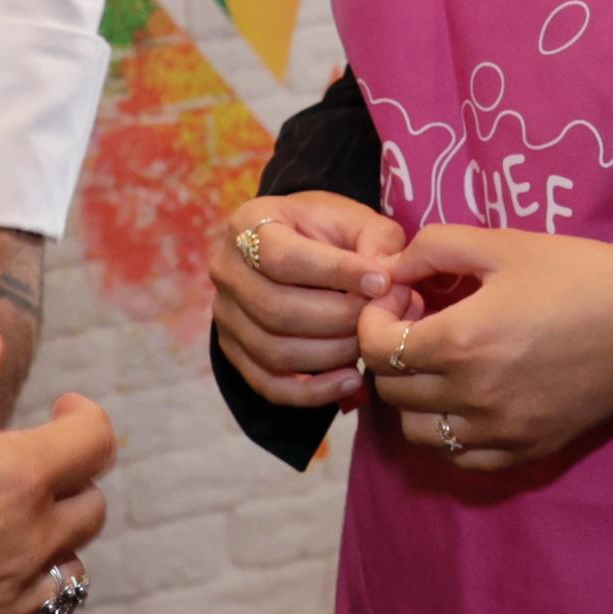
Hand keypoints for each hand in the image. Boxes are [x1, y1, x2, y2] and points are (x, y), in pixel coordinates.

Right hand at [0, 324, 115, 613]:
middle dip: (70, 478)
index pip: (96, 442)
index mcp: (14, 478)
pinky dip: (25, 597)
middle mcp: (29, 545)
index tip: (58, 412)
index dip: (85, 418)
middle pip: (91, 507)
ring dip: (52, 542)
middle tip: (25, 470)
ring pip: (71, 569)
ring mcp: (12, 606)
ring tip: (7, 528)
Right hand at [217, 188, 407, 408]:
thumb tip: (388, 283)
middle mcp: (226, 270)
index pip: (282, 257)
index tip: (382, 283)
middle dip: (338, 319)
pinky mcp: (234, 352)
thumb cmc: (331, 232)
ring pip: (274, 351)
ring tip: (368, 345)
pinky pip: (269, 385)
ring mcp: (224, 315)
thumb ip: (377, 243)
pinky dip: (312, 392)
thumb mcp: (357, 221)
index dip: (335, 273)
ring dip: (331, 354)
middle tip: (379, 319)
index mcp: (249, 224)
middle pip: (276, 309)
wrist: (300, 248)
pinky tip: (351, 381)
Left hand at [360, 225, 612, 468]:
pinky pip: (461, 458)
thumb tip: (391, 269)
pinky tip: (468, 398)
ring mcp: (500, 431)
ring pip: (418, 431)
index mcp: (461, 341)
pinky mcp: (527, 450)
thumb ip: (435, 248)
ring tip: (442, 363)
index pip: (377, 347)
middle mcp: (472, 395)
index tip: (401, 299)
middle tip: (422, 323)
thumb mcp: (504, 244)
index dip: (375, 319)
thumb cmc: (580, 274)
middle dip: (392, 352)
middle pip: (391, 389)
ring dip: (415, 396)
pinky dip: (450, 432)